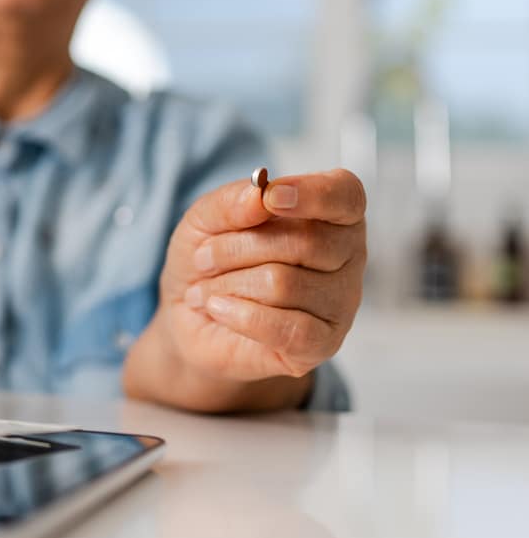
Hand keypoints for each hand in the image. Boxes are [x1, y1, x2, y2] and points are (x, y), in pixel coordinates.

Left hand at [127, 169, 365, 410]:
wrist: (191, 317)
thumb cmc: (210, 260)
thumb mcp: (205, 219)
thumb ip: (231, 201)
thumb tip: (260, 195)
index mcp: (329, 214)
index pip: (345, 196)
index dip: (313, 194)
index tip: (270, 197)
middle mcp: (346, 257)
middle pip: (305, 242)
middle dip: (236, 248)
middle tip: (203, 258)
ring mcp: (341, 303)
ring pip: (285, 284)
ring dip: (229, 284)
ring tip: (207, 289)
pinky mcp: (323, 343)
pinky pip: (290, 329)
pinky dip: (241, 315)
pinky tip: (219, 309)